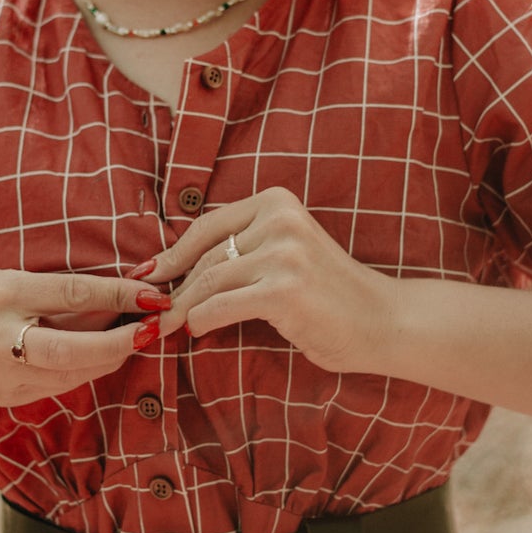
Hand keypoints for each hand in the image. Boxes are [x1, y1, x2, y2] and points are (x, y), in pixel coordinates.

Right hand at [0, 267, 169, 406]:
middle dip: (123, 342)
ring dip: (114, 356)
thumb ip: (59, 289)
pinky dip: (90, 368)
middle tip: (156, 328)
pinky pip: (62, 384)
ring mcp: (3, 378)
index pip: (71, 296)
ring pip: (75, 374)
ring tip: (141, 336)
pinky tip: (108, 353)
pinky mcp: (10, 399)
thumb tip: (122, 291)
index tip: (152, 294)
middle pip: (74, 350)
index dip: (117, 295)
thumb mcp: (7, 278)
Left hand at [142, 187, 394, 372]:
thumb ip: (245, 250)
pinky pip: (221, 306)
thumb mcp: (287, 254)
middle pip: (207, 256)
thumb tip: (177, 269)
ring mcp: (284, 254)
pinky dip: (201, 320)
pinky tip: (196, 330)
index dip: (173, 253)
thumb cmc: (330, 295)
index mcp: (278, 202)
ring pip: (209, 281)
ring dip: (181, 307)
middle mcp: (281, 220)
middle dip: (175, 287)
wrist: (383, 321)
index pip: (208, 226)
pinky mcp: (283, 291)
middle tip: (152, 310)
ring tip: (164, 326)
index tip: (149, 273)